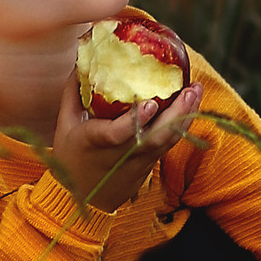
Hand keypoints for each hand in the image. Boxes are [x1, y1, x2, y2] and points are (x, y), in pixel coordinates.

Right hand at [50, 78, 205, 210]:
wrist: (81, 200)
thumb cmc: (71, 157)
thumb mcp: (65, 125)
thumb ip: (74, 93)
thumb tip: (83, 60)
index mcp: (96, 143)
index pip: (117, 134)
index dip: (135, 120)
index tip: (151, 103)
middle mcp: (122, 154)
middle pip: (155, 137)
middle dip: (177, 113)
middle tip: (191, 89)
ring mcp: (139, 162)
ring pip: (168, 140)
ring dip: (186, 116)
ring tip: (196, 91)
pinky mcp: (149, 165)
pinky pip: (168, 143)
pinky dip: (181, 125)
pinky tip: (190, 105)